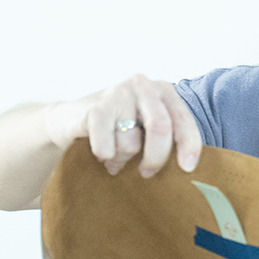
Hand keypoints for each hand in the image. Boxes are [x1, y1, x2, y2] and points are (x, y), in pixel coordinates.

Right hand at [45, 74, 201, 177]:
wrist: (69, 120)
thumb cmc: (117, 130)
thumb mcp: (147, 130)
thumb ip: (169, 139)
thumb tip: (190, 170)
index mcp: (163, 91)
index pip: (183, 120)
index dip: (189, 145)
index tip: (187, 169)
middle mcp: (142, 86)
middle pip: (160, 128)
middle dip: (156, 157)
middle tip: (147, 173)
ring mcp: (117, 94)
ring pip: (131, 143)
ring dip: (122, 159)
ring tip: (114, 156)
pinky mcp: (94, 108)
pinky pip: (108, 147)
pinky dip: (105, 156)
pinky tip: (100, 152)